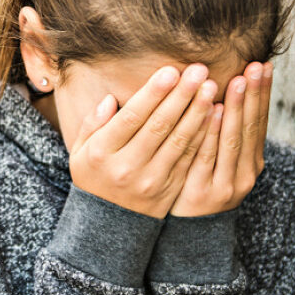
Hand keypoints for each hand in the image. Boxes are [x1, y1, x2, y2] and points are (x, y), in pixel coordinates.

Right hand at [69, 65, 217, 218]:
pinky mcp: (170, 189)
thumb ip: (93, 124)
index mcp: (102, 153)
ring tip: (210, 87)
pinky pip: (189, 158)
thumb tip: (111, 100)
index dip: (153, 93)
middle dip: (181, 95)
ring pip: (179, 141)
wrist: (108, 224)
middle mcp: (127, 167)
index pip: (131, 117)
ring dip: (197, 112)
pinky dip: (203, 135)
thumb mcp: (81, 151)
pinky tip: (213, 115)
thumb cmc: (94, 176)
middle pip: (159, 126)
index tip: (171, 71)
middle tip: (199, 71)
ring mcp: (151, 180)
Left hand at [169, 61, 271, 216]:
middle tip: (255, 66)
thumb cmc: (198, 186)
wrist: (187, 234)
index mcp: (251, 161)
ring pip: (233, 140)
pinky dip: (213, 133)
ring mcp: (227, 184)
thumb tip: (223, 92)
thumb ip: (222, 132)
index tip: (263, 65)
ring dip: (236, 109)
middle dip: (254, 95)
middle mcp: (245, 172)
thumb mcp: (217, 161)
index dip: (262, 94)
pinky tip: (214, 111)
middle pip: (250, 127)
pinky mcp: (204, 192)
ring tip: (238, 81)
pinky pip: (208, 156)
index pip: (259, 121)